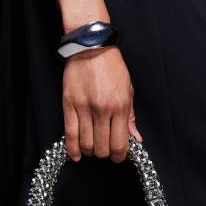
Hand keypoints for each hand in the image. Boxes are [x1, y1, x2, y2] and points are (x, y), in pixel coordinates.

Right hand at [62, 46, 142, 162]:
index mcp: (120, 107)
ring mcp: (84, 108)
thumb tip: (136, 139)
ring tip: (92, 148)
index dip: (119, 156)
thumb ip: (130, 117)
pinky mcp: (69, 105)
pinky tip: (77, 155)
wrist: (91, 48)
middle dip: (104, 153)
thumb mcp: (128, 90)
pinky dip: (73, 148)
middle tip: (104, 149)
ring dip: (90, 151)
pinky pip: (70, 134)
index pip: (120, 144)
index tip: (118, 157)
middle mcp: (103, 110)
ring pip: (86, 144)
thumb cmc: (112, 68)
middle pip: (102, 148)